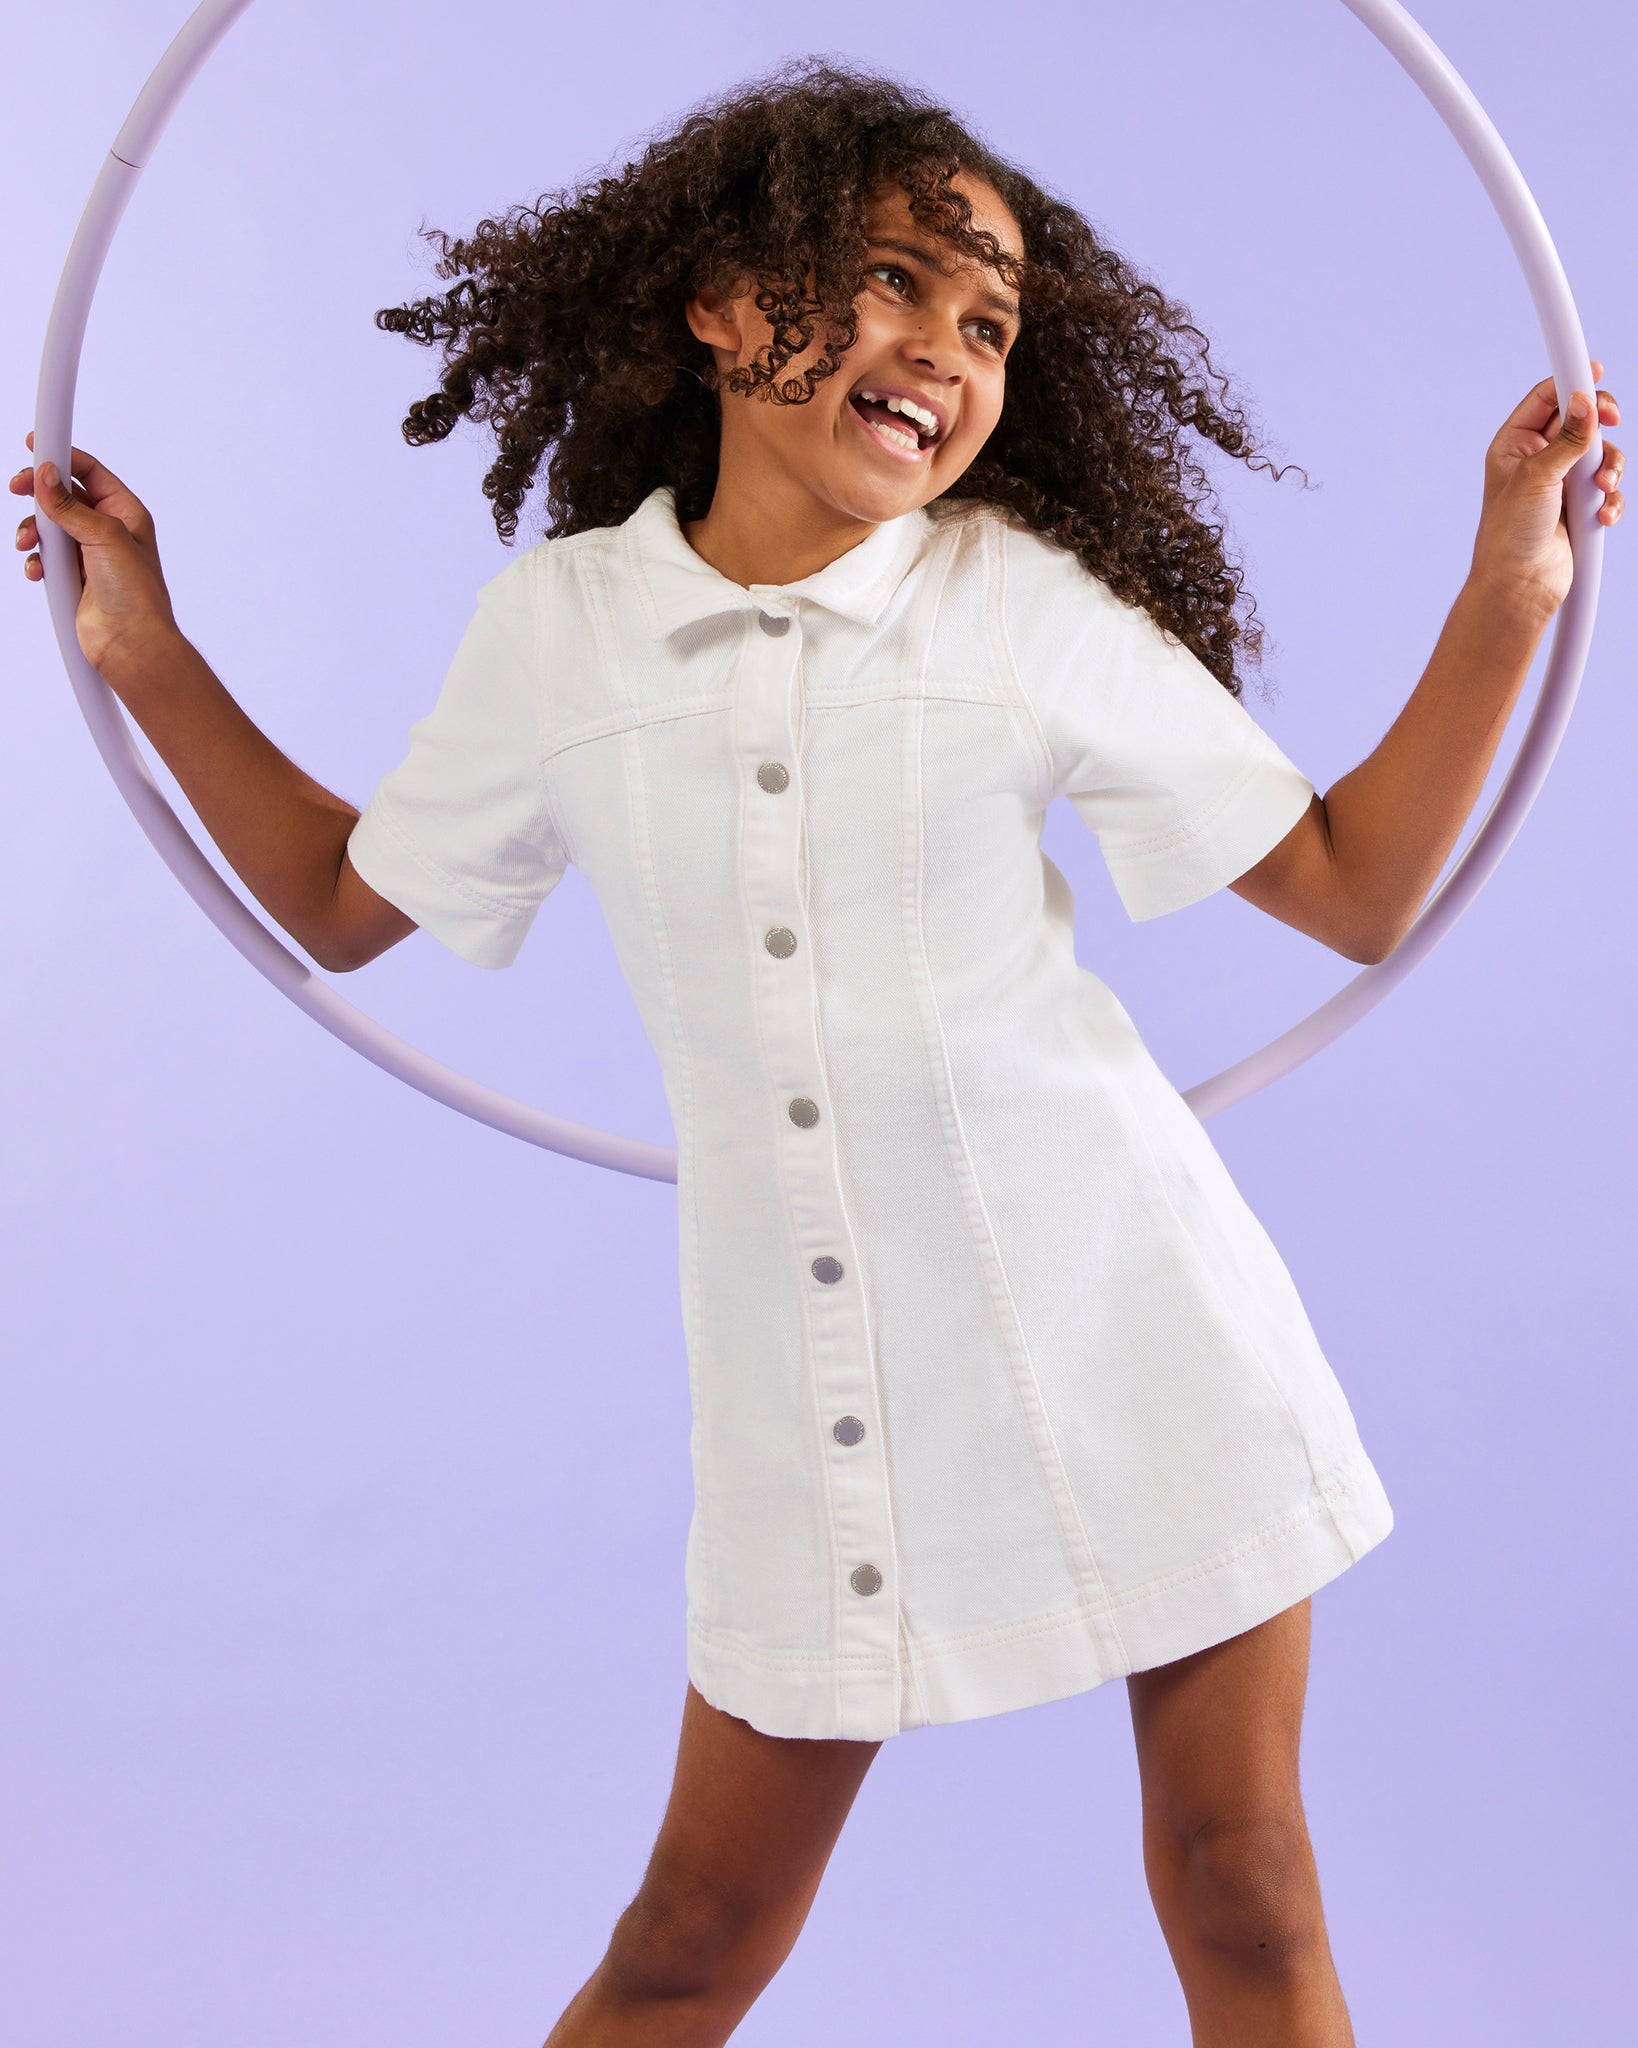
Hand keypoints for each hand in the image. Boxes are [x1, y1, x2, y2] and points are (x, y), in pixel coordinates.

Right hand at [11, 430, 180, 674]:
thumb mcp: (104, 538)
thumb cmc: (136, 595)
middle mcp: (107, 530)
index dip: (62, 455)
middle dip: (38, 493)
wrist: (131, 644)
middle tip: (17, 489)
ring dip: (32, 531)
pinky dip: (36, 560)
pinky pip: (45, 557)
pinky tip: (36, 571)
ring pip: (48, 526)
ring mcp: (88, 554)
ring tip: (26, 543)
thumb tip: (46, 475)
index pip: (90, 472)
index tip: (34, 445)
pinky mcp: (73, 577)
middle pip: (63, 495)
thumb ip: (71, 506)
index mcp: (125, 513)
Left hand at [1469, 359, 1622, 616]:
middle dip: (1600, 423)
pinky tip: (1602, 516)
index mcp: (1515, 445)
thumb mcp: (1538, 478)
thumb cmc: (1510, 535)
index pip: (1545, 398)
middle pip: (1580, 419)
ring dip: (1609, 467)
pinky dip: (1610, 499)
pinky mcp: (1579, 506)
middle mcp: (1538, 459)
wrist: (1518, 587)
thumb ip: (1567, 439)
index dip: (1571, 381)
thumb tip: (1585, 400)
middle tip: (1612, 421)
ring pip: (1600, 454)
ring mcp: (1560, 482)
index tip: (1596, 371)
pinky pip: (1607, 488)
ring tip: (1604, 488)